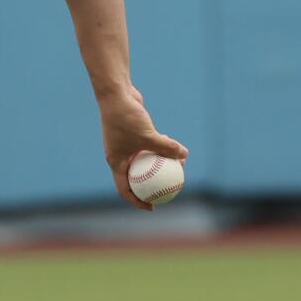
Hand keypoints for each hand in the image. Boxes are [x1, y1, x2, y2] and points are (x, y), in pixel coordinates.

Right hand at [98, 86, 186, 211]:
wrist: (116, 94)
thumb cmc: (127, 117)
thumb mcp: (148, 135)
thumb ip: (165, 147)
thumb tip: (184, 156)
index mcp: (116, 162)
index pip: (124, 189)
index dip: (137, 201)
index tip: (152, 207)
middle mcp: (119, 155)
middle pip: (136, 177)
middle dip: (151, 185)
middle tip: (167, 191)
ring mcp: (125, 144)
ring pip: (144, 160)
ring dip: (159, 165)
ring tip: (177, 169)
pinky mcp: (133, 133)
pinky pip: (147, 146)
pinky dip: (159, 148)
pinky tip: (175, 148)